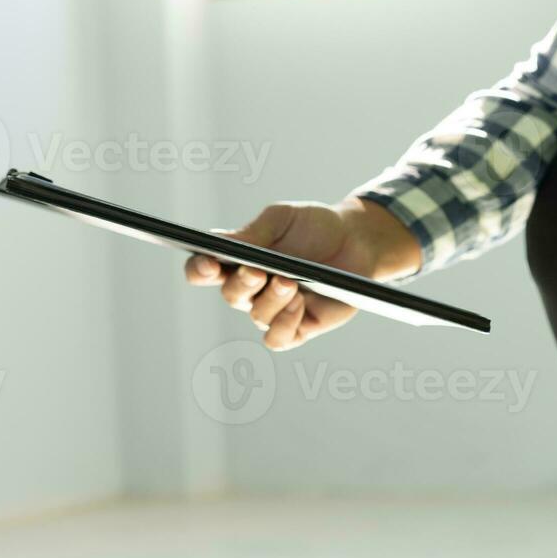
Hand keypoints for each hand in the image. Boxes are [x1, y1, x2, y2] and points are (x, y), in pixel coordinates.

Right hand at [184, 197, 421, 351]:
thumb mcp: (282, 219)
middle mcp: (251, 289)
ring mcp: (274, 310)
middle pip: (230, 294)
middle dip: (241, 284)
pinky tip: (298, 305)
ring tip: (289, 282)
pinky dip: (284, 324)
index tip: (208, 263)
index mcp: (238, 260)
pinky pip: (279, 338)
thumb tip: (224, 244)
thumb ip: (254, 232)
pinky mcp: (299, 327)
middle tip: (257, 271)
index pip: (203, 270)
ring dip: (270, 300)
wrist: (356, 241)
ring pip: (257, 316)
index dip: (199, 269)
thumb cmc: (314, 227)